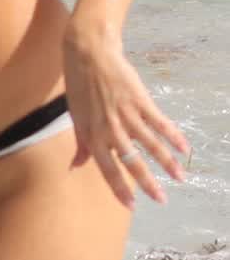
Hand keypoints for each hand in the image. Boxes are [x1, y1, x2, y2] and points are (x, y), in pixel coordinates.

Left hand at [65, 27, 188, 206]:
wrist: (88, 54)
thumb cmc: (79, 87)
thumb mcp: (75, 117)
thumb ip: (80, 144)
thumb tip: (76, 166)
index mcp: (91, 134)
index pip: (106, 168)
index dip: (118, 188)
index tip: (131, 206)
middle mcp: (109, 128)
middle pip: (131, 161)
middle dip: (147, 183)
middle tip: (161, 200)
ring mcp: (126, 114)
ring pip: (150, 144)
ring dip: (167, 162)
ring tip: (180, 178)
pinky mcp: (140, 100)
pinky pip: (159, 122)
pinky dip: (173, 135)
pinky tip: (184, 148)